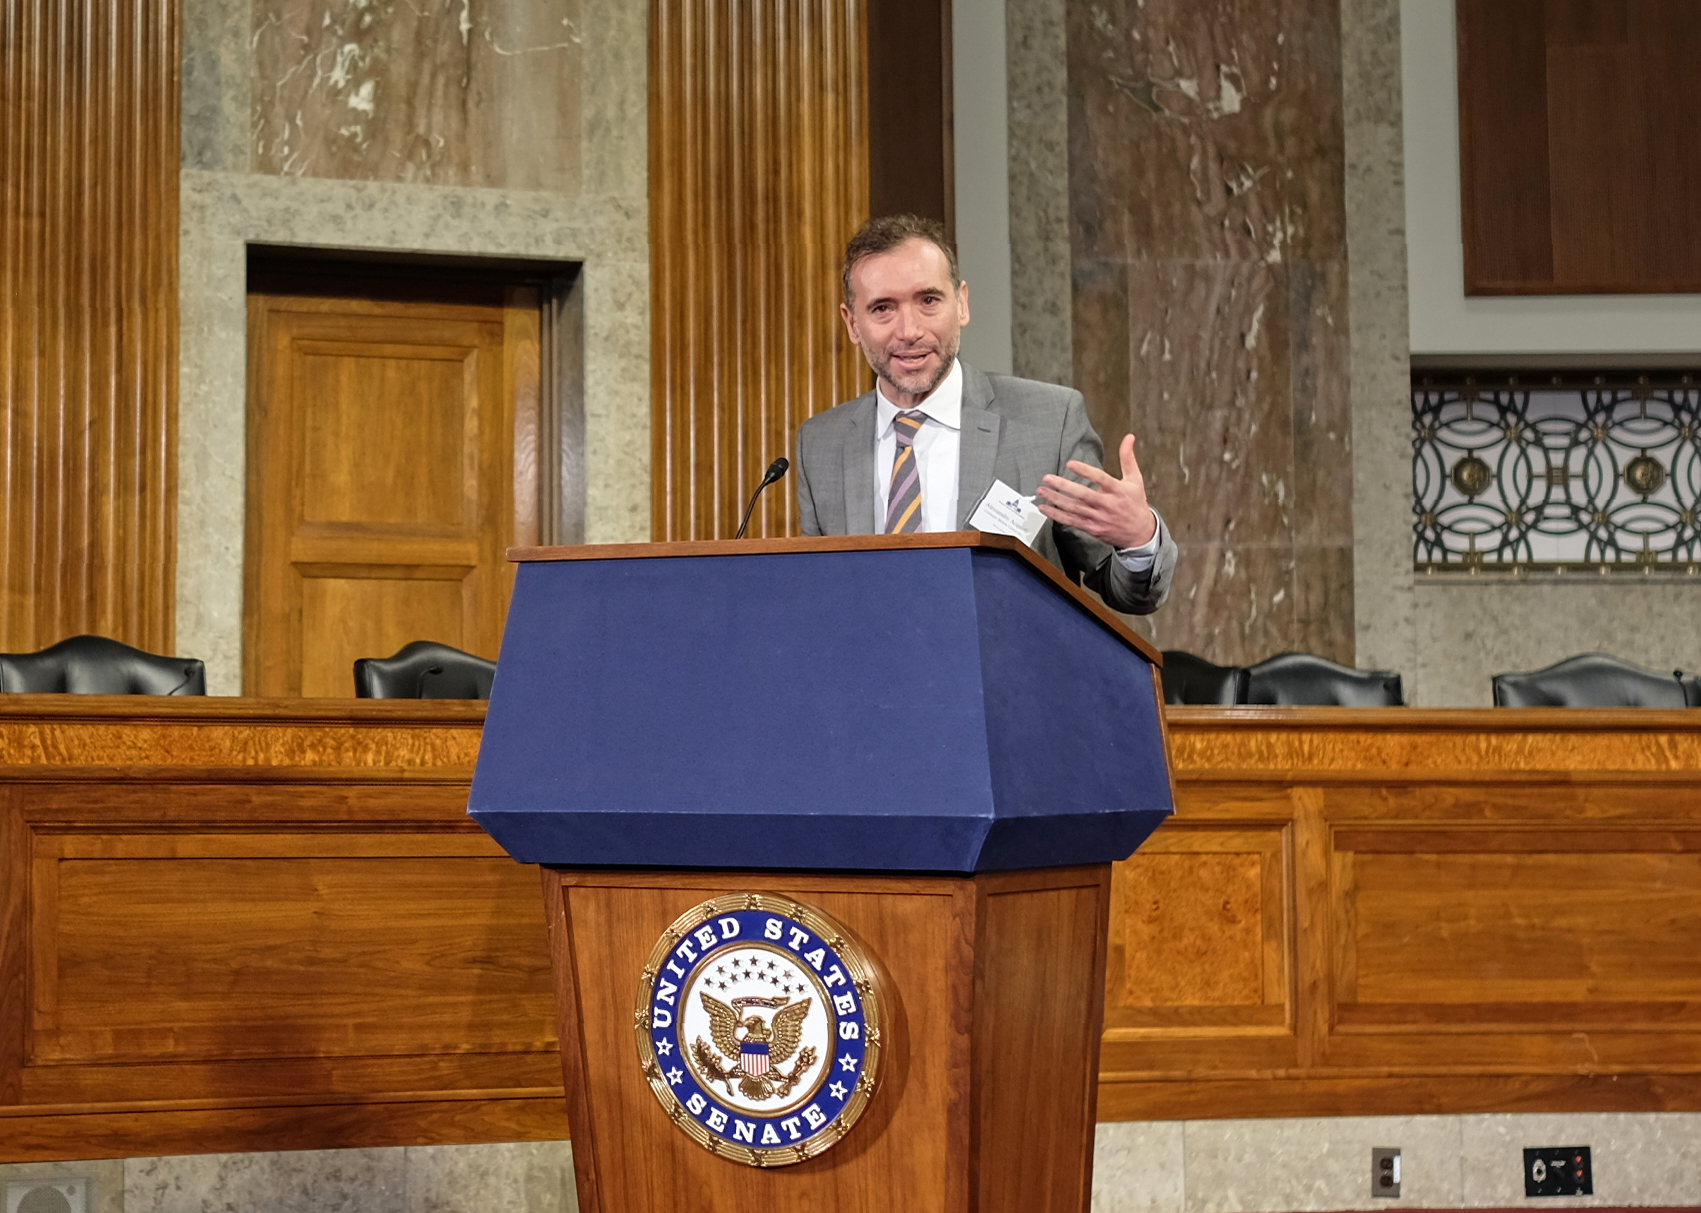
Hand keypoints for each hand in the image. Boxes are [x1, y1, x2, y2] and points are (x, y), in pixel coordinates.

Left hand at [1033, 433, 1157, 548]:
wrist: (1140, 533)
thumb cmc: (1136, 503)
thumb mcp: (1135, 479)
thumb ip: (1128, 458)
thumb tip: (1129, 437)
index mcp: (1118, 490)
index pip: (1100, 478)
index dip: (1085, 471)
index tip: (1070, 464)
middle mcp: (1107, 504)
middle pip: (1083, 495)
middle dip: (1063, 486)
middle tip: (1047, 478)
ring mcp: (1098, 517)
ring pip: (1074, 508)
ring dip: (1056, 499)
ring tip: (1042, 491)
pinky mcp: (1092, 528)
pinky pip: (1071, 521)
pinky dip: (1057, 515)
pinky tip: (1045, 508)